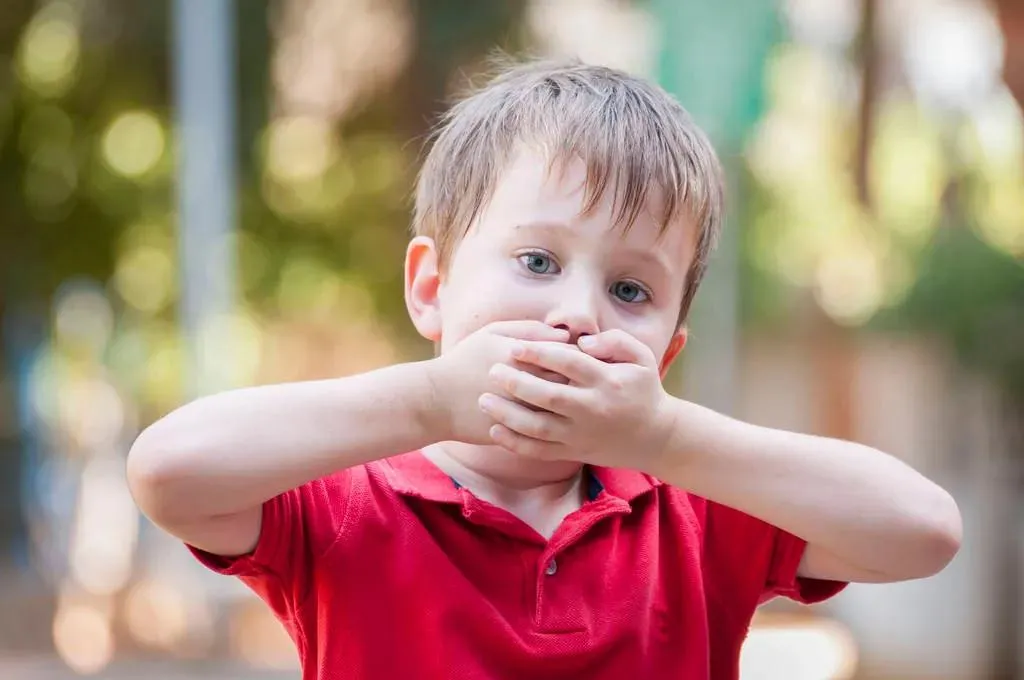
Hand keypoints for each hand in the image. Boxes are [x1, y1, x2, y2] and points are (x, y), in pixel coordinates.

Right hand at [423, 321, 570, 444]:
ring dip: (570, 405)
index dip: (579, 357)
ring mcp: (524, 412)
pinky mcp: (519, 434)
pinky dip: (556, 424)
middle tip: (578, 381)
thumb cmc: (464, 361)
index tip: (576, 360)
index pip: (570, 355)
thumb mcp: (492, 333)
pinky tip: (554, 418)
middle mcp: (528, 385)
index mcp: (525, 356)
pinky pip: (548, 431)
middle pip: (572, 383)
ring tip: (568, 400)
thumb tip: (565, 335)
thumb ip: (529, 329)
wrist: (435, 401)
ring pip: (564, 409)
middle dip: (578, 381)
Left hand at [478, 329, 675, 468]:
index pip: (568, 363)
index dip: (539, 353)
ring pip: (538, 427)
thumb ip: (614, 340)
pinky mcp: (574, 452)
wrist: (657, 437)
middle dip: (517, 383)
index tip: (514, 346)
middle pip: (548, 396)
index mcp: (607, 381)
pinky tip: (494, 430)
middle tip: (492, 371)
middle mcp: (592, 409)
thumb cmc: (644, 389)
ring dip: (508, 415)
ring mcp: (581, 434)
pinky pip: (540, 451)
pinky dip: (515, 444)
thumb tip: (581, 341)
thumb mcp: (641, 357)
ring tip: (484, 400)